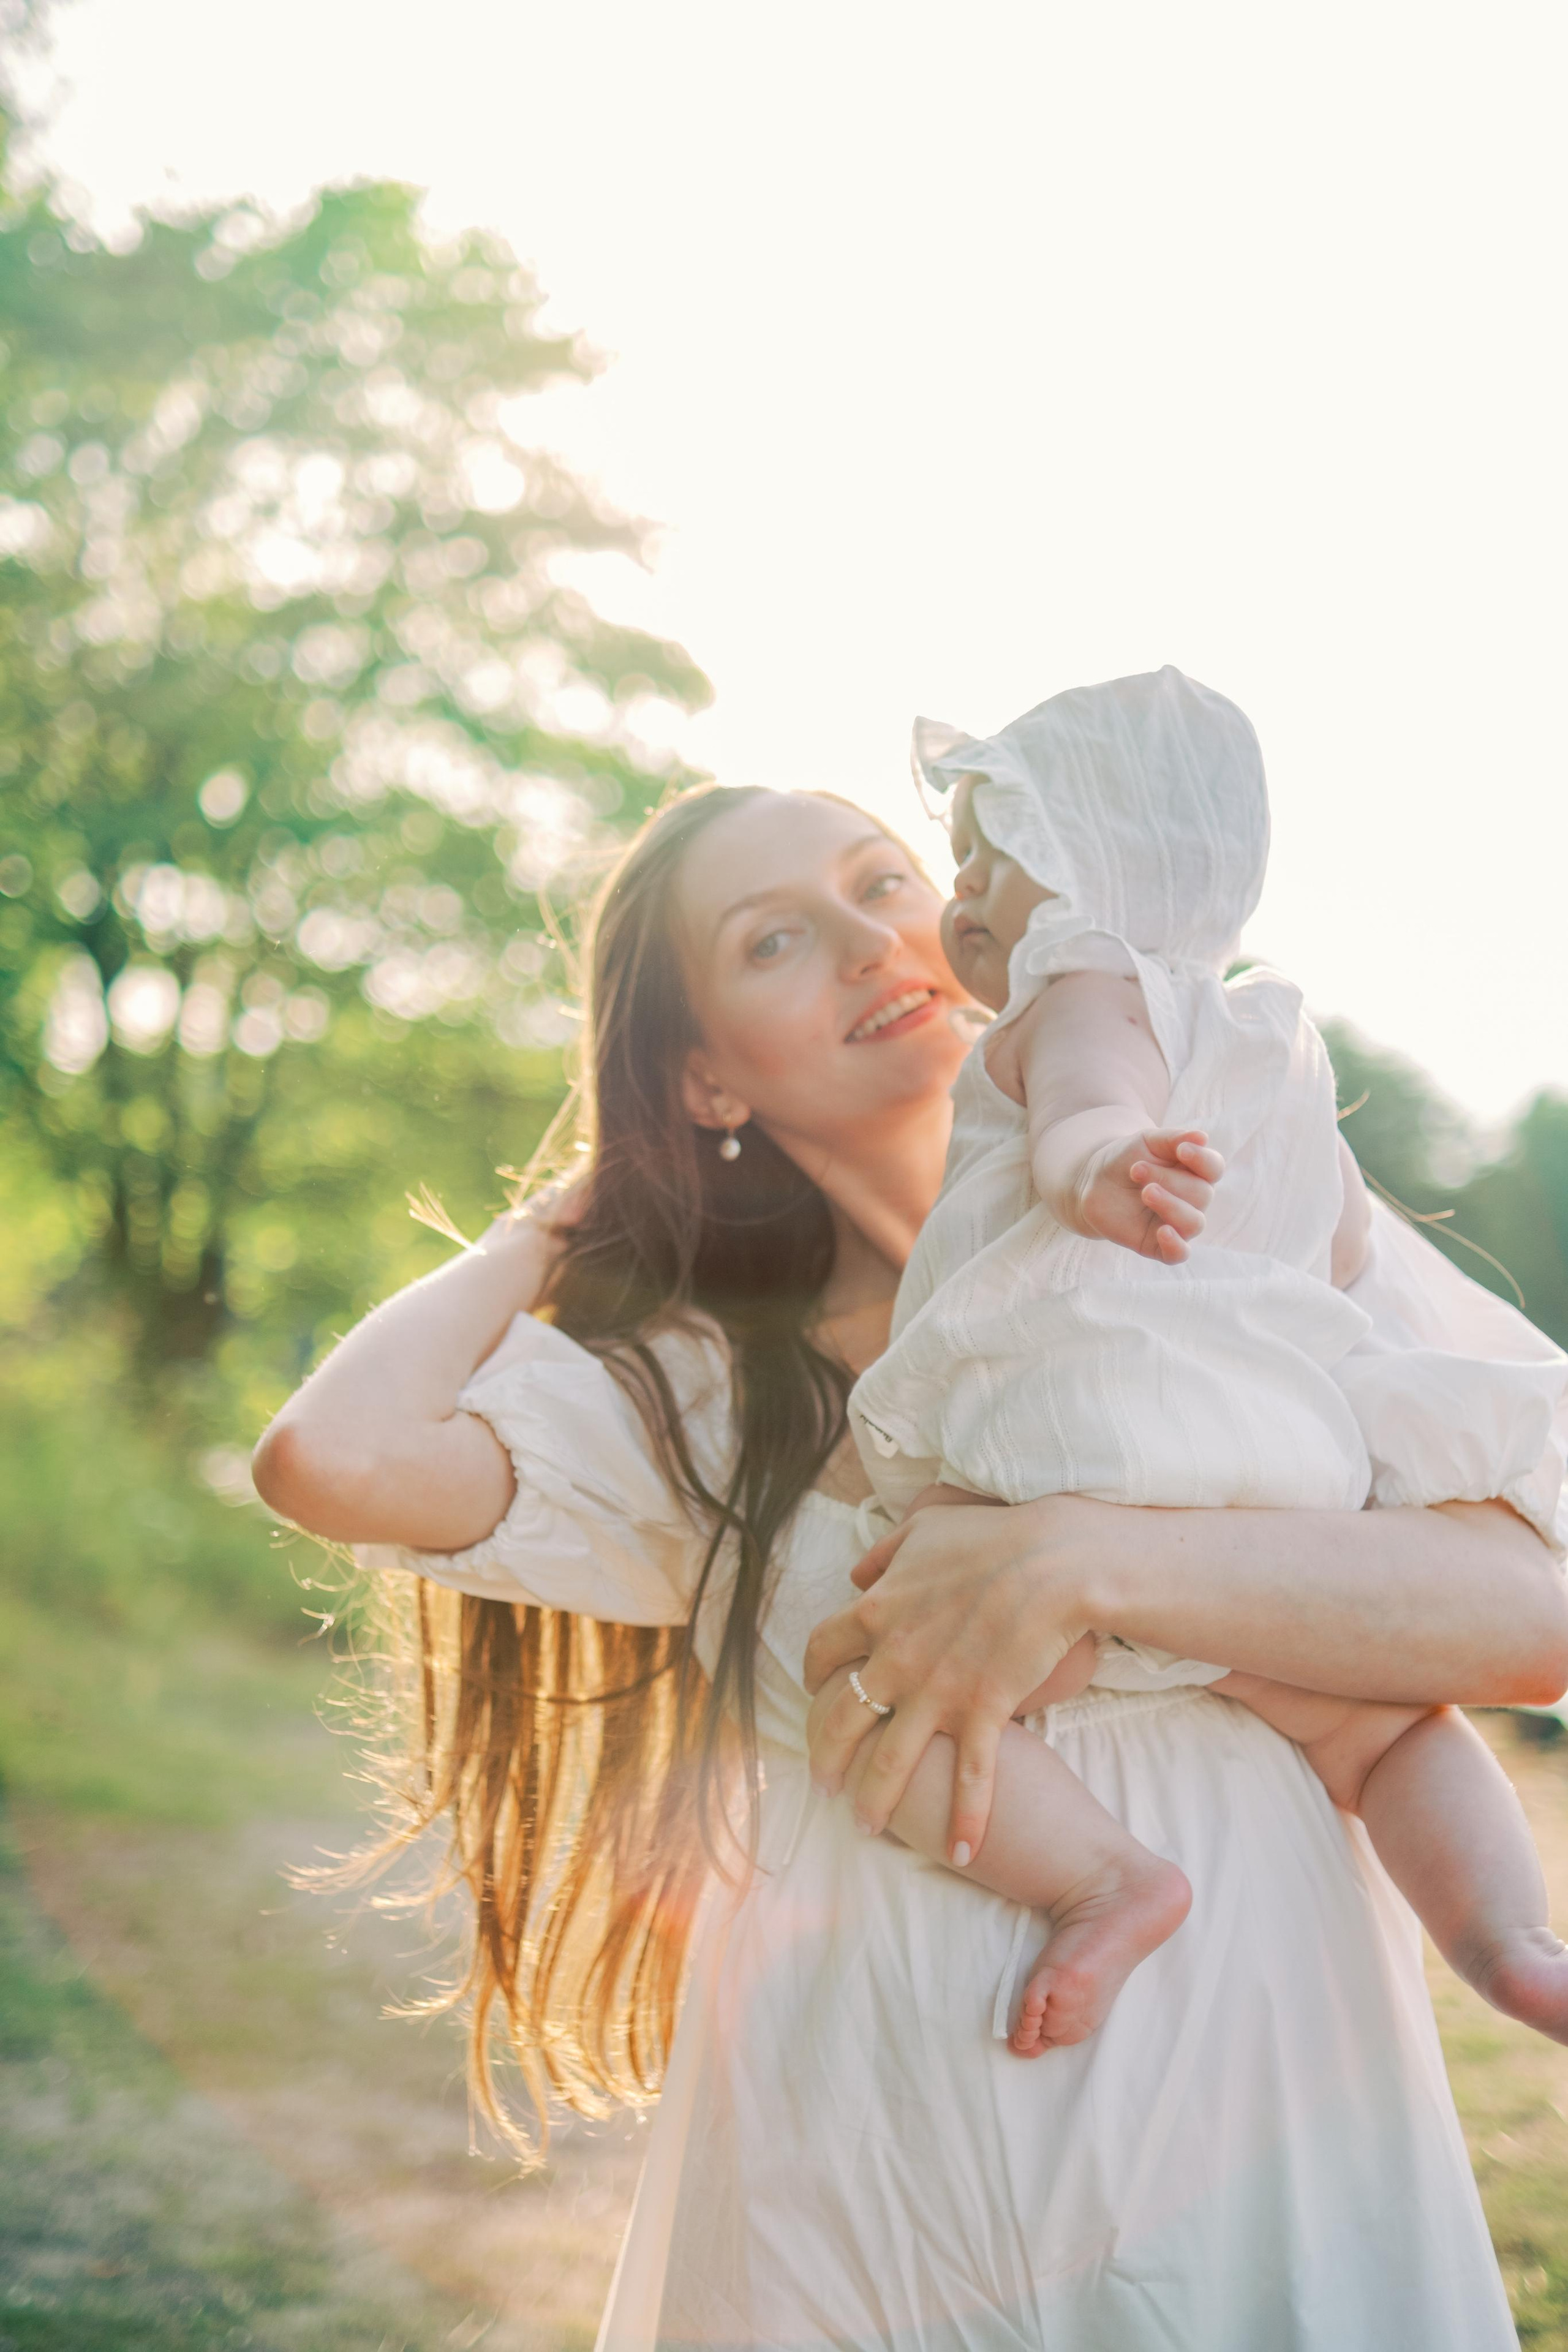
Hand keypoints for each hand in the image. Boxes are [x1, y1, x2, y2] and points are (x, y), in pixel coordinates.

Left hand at [803, 1492, 1104, 1857]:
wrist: (1052, 1561)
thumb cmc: (990, 1538)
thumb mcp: (923, 1530)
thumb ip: (883, 1553)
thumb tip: (857, 1573)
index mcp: (876, 1611)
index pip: (822, 1650)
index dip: (813, 1675)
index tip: (814, 1693)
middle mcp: (896, 1658)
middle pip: (841, 1719)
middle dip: (827, 1759)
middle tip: (824, 1785)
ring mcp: (938, 1690)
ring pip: (890, 1761)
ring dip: (874, 1799)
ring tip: (866, 1824)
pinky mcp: (983, 1711)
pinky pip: (969, 1777)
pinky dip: (966, 1818)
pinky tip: (961, 1851)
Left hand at [1075, 1129, 1221, 1263]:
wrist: (1093, 1182)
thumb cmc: (1125, 1159)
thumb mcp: (1146, 1141)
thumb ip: (1173, 1138)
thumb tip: (1202, 1137)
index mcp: (1195, 1172)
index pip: (1214, 1168)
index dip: (1203, 1160)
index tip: (1181, 1150)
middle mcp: (1193, 1200)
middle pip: (1202, 1194)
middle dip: (1169, 1179)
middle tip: (1136, 1169)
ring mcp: (1178, 1224)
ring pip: (1194, 1223)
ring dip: (1171, 1205)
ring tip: (1146, 1192)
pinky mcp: (1159, 1245)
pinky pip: (1179, 1254)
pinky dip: (1175, 1244)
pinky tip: (1162, 1231)